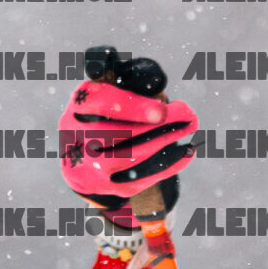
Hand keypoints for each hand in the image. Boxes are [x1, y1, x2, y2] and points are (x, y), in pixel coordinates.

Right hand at [58, 46, 198, 249]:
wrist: (83, 161)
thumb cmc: (104, 115)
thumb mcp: (108, 92)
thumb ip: (128, 82)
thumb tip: (156, 82)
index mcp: (80, 106)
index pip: (102, 103)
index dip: (134, 108)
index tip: (161, 110)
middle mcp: (78, 137)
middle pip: (122, 133)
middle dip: (160, 125)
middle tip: (188, 114)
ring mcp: (93, 166)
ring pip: (135, 156)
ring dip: (168, 140)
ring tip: (189, 127)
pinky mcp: (111, 186)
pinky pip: (144, 177)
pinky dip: (170, 164)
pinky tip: (187, 152)